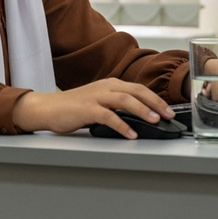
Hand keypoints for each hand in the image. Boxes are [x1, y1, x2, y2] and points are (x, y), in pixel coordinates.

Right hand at [12, 79, 174, 138]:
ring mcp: (96, 96)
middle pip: (136, 92)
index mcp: (111, 84)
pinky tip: (131, 134)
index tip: (169, 110)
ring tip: (155, 121)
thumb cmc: (74, 108)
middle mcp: (106, 87)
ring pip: (125, 100)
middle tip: (168, 115)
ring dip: (142, 110)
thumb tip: (140, 117)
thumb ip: (118, 106)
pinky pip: (108, 116)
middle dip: (155, 103)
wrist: (48, 108)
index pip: (139, 89)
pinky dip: (122, 125)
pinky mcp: (86, 109)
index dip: (156, 99)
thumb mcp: (100, 102)